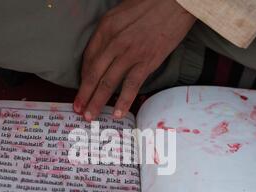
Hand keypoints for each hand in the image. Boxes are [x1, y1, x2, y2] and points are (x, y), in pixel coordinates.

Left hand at [73, 0, 195, 120]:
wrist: (177, 1)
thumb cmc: (151, 3)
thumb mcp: (122, 12)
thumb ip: (111, 32)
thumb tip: (106, 52)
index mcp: (105, 27)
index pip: (88, 58)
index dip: (83, 78)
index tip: (81, 90)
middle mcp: (114, 42)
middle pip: (93, 74)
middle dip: (84, 94)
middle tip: (78, 110)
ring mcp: (130, 53)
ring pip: (108, 83)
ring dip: (97, 102)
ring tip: (91, 116)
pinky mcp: (147, 61)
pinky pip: (131, 85)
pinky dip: (123, 101)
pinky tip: (117, 113)